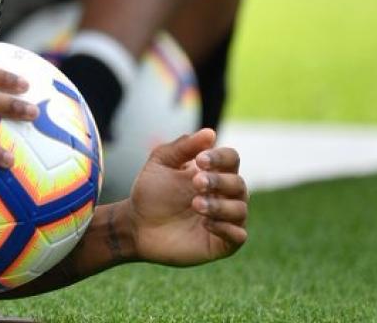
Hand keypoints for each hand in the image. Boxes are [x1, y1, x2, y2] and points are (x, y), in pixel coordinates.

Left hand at [128, 128, 248, 265]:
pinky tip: (205, 223)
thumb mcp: (161, 163)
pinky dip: (226, 227)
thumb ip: (183, 146)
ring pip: (240, 209)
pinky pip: (238, 235)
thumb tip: (211, 132)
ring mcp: (225, 219)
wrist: (136, 226)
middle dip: (219, 181)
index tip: (200, 160)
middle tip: (196, 182)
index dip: (220, 157)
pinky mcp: (222, 243)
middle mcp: (224, 195)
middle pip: (239, 183)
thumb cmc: (151, 193)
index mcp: (213, 172)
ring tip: (196, 204)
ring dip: (220, 205)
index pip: (232, 159)